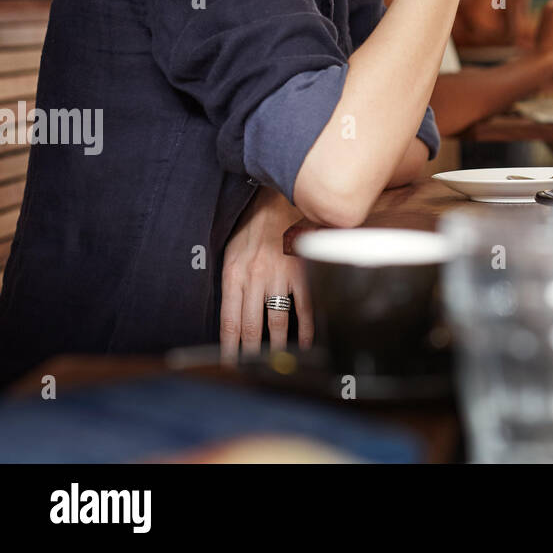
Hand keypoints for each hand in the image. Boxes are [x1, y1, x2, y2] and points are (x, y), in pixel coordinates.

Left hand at [220, 187, 312, 362]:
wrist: (282, 200)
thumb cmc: (255, 225)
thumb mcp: (232, 250)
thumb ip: (232, 279)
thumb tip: (232, 310)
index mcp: (234, 274)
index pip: (229, 320)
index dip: (229, 346)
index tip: (230, 363)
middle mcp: (255, 279)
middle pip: (250, 326)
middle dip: (250, 352)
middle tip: (251, 369)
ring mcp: (280, 277)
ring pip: (276, 321)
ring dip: (276, 345)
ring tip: (275, 361)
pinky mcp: (302, 272)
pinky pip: (304, 307)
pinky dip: (307, 328)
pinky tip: (307, 341)